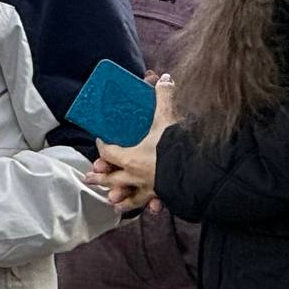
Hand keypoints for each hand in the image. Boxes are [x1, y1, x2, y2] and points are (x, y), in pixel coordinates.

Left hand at [92, 75, 177, 212]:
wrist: (199, 170)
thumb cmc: (178, 145)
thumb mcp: (168, 118)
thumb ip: (164, 97)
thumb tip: (163, 78)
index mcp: (131, 157)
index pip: (108, 152)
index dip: (103, 146)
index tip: (101, 140)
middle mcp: (136, 175)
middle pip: (112, 177)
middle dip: (100, 177)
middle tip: (88, 177)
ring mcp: (150, 188)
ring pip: (129, 196)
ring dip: (119, 197)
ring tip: (111, 201)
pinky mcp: (165, 195)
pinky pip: (152, 202)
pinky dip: (149, 206)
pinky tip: (149, 210)